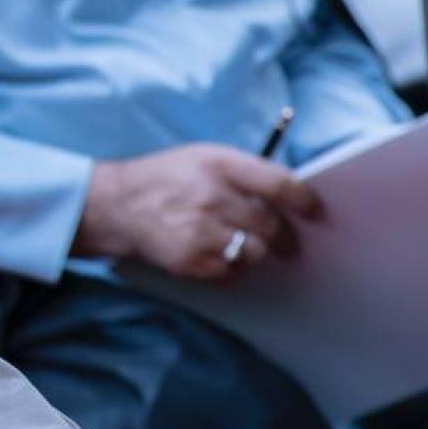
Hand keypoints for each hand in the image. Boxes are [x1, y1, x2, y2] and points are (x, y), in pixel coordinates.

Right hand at [77, 144, 320, 278]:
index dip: (303, 200)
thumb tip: (287, 194)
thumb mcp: (201, 157)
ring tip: (237, 244)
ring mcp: (200, 230)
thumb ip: (242, 172)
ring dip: (252, 252)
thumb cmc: (163, 179)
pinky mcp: (190, 259)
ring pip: (253, 253)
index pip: (279, 184)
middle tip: (286, 243)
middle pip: (270, 225)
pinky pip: (230, 271)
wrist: (113, 205)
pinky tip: (212, 253)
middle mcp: (211, 195)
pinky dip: (228, 267)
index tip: (314, 211)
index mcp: (219, 164)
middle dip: (282, 237)